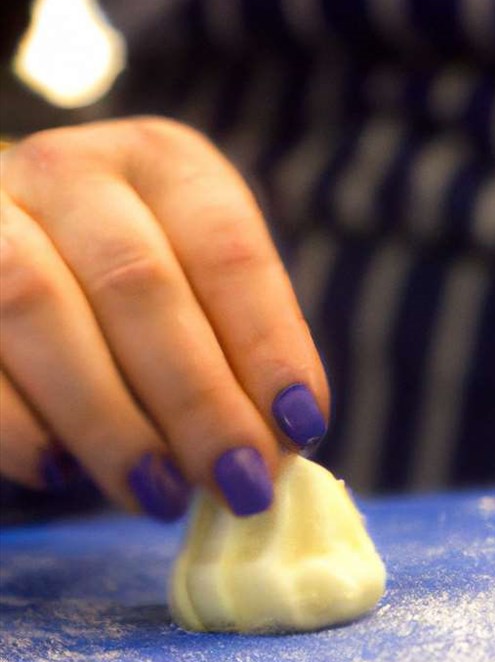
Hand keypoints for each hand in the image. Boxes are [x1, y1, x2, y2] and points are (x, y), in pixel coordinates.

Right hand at [0, 117, 329, 519]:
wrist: (15, 248)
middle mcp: (73, 172)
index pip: (227, 250)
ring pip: (38, 307)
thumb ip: (240, 352)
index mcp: (165, 166)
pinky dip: (15, 424)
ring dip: (109, 419)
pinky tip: (61, 473)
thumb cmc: (136, 286)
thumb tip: (277, 445)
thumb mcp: (203, 290)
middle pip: (138, 283)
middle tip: (239, 483)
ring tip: (161, 495)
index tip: (298, 427)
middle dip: (197, 399)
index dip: (267, 344)